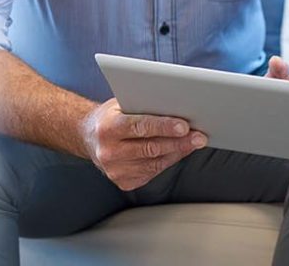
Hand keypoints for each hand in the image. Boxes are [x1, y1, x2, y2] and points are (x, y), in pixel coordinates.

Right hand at [80, 98, 206, 190]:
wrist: (89, 137)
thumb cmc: (111, 117)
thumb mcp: (121, 105)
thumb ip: (143, 107)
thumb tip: (177, 110)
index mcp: (107, 128)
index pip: (140, 127)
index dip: (164, 126)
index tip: (185, 125)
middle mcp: (109, 152)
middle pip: (151, 148)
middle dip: (179, 142)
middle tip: (199, 136)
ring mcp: (115, 171)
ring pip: (155, 163)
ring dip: (177, 152)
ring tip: (194, 142)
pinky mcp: (123, 182)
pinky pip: (153, 172)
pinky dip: (168, 161)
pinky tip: (178, 152)